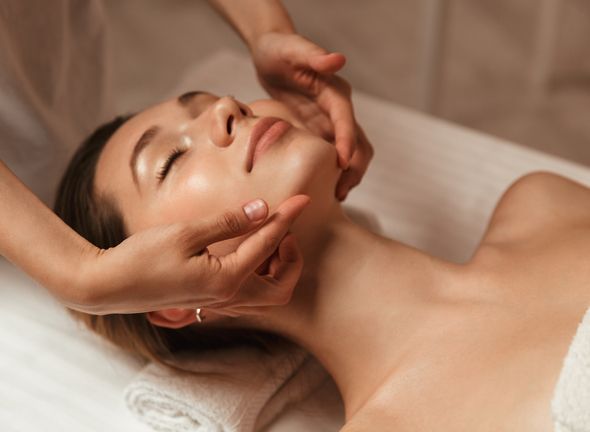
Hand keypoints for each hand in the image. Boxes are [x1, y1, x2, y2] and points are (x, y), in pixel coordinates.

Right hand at [74, 195, 309, 314]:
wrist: (106, 286)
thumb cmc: (141, 257)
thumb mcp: (186, 233)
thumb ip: (228, 222)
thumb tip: (263, 209)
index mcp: (226, 280)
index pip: (268, 244)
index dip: (287, 218)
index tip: (303, 199)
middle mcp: (227, 298)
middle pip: (281, 288)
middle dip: (291, 259)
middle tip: (281, 229)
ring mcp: (218, 304)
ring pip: (267, 296)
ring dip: (277, 269)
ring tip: (266, 236)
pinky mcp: (208, 301)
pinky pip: (248, 296)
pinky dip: (259, 275)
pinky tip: (247, 251)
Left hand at [250, 32, 372, 199]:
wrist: (271, 53)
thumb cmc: (279, 49)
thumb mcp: (292, 48)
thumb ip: (313, 53)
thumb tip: (338, 59)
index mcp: (335, 92)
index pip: (347, 120)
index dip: (348, 142)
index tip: (342, 165)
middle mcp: (338, 109)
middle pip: (359, 143)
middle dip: (354, 168)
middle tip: (340, 193)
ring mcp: (330, 122)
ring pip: (351, 153)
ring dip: (347, 175)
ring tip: (335, 197)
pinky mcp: (320, 130)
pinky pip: (332, 156)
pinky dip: (332, 173)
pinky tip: (322, 189)